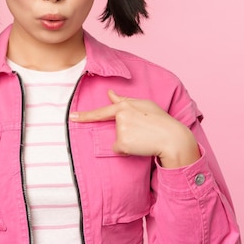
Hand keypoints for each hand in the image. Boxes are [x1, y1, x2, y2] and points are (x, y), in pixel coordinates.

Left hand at [69, 90, 200, 167]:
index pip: (102, 111)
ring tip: (144, 136)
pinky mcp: (122, 143)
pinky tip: (141, 145)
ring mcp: (120, 129)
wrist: (172, 137)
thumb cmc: (161, 121)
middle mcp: (120, 115)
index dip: (85, 115)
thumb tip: (110, 94)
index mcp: (125, 105)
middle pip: (115, 128)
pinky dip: (128, 150)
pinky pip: (120, 149)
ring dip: (129, 140)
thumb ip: (125, 100)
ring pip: (118, 140)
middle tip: (143, 130)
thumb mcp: (145, 105)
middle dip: (126, 131)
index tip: (71, 116)